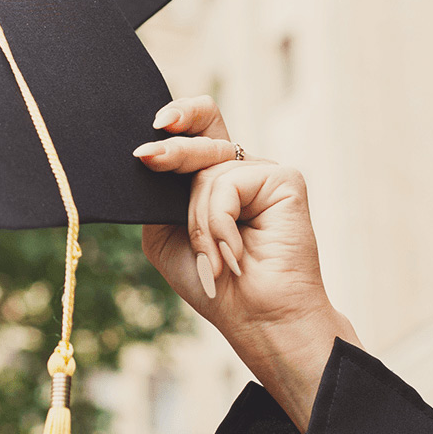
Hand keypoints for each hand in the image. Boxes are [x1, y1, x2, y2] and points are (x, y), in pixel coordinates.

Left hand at [137, 97, 355, 430]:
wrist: (256, 318)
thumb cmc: (214, 283)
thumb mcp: (166, 233)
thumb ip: (158, 193)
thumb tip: (148, 154)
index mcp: (214, 176)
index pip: (199, 125)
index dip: (180, 114)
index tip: (157, 123)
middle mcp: (240, 168)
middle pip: (202, 133)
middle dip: (171, 150)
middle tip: (147, 158)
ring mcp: (264, 172)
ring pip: (207, 169)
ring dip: (198, 221)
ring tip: (212, 258)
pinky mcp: (285, 179)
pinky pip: (228, 182)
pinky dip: (219, 222)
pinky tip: (234, 253)